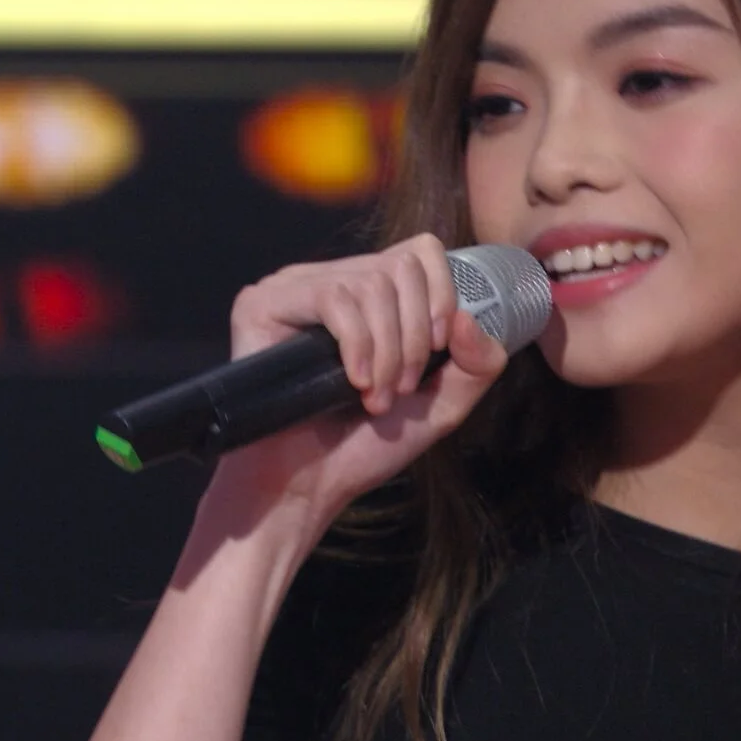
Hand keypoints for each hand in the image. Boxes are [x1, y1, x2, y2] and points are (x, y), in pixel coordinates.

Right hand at [197, 234, 510, 549]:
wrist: (306, 488)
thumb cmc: (363, 449)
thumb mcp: (440, 406)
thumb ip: (477, 364)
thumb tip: (467, 316)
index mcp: (370, 295)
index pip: (421, 252)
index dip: (441, 296)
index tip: (437, 351)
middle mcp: (331, 281)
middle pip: (401, 267)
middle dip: (413, 336)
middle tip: (398, 389)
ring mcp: (294, 288)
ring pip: (370, 284)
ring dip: (385, 351)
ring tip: (372, 398)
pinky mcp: (263, 303)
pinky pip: (333, 298)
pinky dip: (357, 345)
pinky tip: (351, 382)